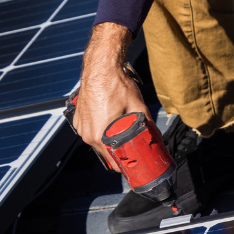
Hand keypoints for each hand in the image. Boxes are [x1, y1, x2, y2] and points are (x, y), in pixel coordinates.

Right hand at [74, 23, 147, 165]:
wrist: (100, 67)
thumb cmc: (115, 84)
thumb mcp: (138, 107)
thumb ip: (147, 125)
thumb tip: (155, 136)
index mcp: (100, 135)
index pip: (113, 162)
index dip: (125, 166)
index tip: (132, 165)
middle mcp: (87, 133)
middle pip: (105, 153)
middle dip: (118, 153)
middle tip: (130, 149)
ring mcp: (81, 126)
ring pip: (96, 142)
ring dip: (107, 141)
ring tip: (119, 133)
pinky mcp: (78, 118)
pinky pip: (89, 131)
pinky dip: (98, 130)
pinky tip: (108, 121)